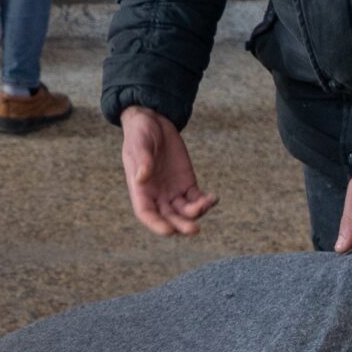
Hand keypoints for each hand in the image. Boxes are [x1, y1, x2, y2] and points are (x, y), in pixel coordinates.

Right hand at [120, 106, 217, 235]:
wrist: (153, 121)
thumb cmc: (139, 133)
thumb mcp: (138, 143)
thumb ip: (142, 160)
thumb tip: (142, 178)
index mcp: (140, 190)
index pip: (146, 214)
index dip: (156, 225)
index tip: (169, 230)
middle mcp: (156, 195)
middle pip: (169, 218)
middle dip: (181, 225)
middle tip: (195, 229)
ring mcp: (173, 191)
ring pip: (185, 211)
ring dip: (196, 213)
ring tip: (206, 203)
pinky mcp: (187, 182)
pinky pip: (196, 198)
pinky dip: (206, 201)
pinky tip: (213, 198)